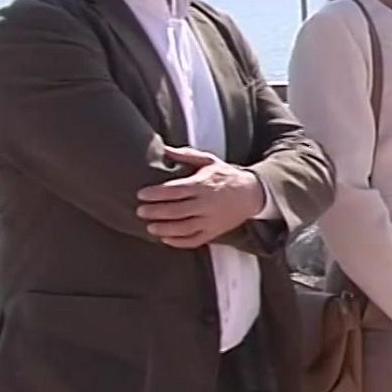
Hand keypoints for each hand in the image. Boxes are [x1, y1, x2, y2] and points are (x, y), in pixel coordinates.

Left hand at [135, 147, 265, 247]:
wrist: (252, 194)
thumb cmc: (226, 176)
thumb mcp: (209, 161)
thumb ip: (186, 156)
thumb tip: (164, 149)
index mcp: (203, 185)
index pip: (175, 190)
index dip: (156, 193)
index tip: (141, 194)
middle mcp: (207, 204)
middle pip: (176, 210)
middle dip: (156, 212)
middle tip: (140, 211)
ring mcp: (211, 220)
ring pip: (184, 228)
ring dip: (165, 229)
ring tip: (150, 227)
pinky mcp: (215, 231)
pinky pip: (195, 240)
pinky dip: (179, 242)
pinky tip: (166, 239)